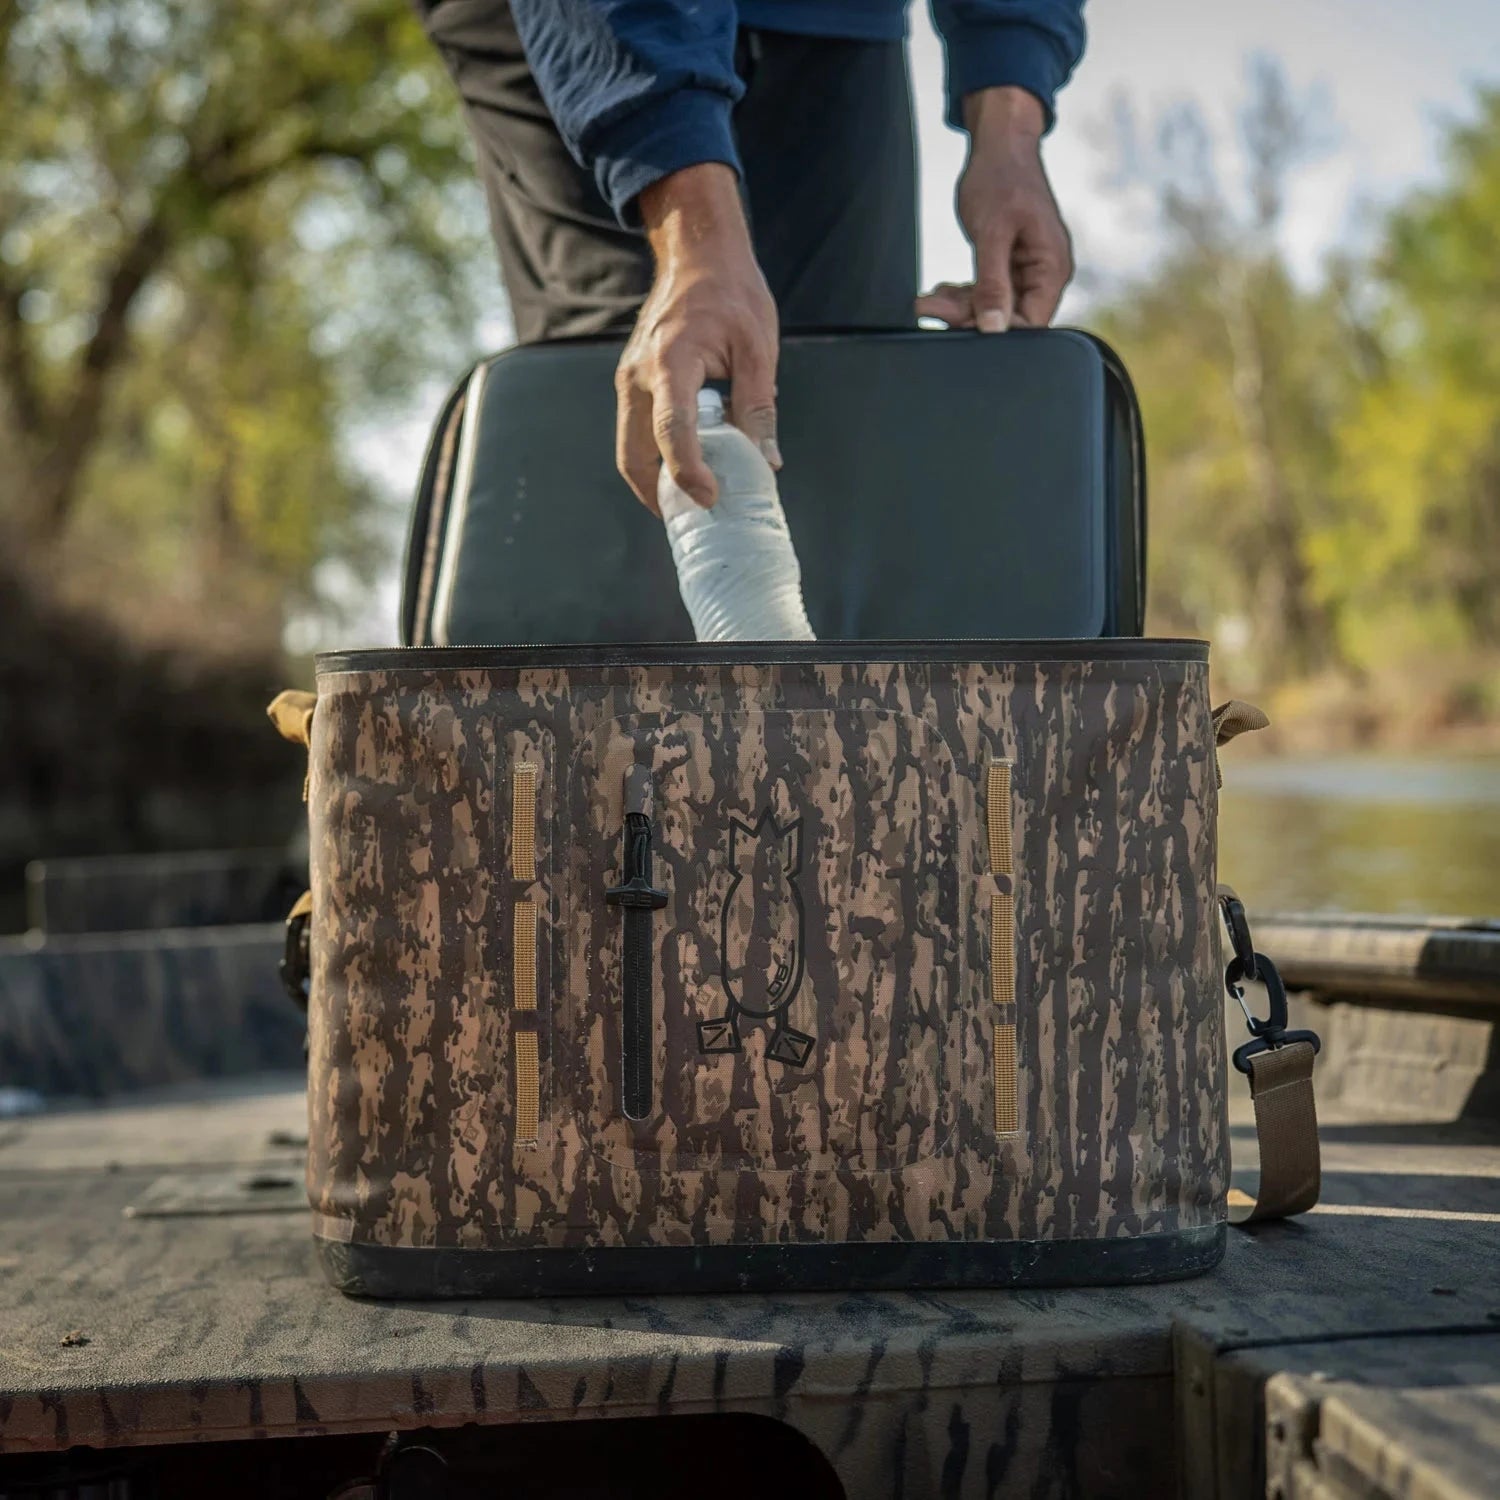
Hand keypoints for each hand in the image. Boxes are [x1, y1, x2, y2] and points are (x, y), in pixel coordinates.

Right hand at [616, 163, 779, 512]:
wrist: (696, 253)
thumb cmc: (730, 292)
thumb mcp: (758, 348)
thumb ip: (759, 407)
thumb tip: (767, 461)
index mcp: (672, 360)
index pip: (673, 429)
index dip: (688, 471)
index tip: (710, 498)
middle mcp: (639, 374)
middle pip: (635, 452)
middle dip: (659, 493)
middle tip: (694, 517)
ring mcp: (629, 379)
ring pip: (629, 448)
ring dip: (653, 480)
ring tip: (688, 503)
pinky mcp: (631, 382)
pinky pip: (635, 431)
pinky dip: (653, 458)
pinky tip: (682, 470)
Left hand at [915, 86, 1072, 331]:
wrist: (1000, 145)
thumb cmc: (1002, 178)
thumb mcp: (992, 233)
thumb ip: (992, 284)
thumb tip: (993, 328)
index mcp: (1052, 268)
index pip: (1031, 324)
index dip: (996, 331)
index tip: (958, 323)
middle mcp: (1045, 274)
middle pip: (1008, 318)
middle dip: (967, 317)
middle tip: (930, 307)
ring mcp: (1027, 272)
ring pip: (992, 308)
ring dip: (958, 308)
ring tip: (928, 300)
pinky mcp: (1009, 267)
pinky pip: (986, 293)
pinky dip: (962, 295)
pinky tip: (941, 291)